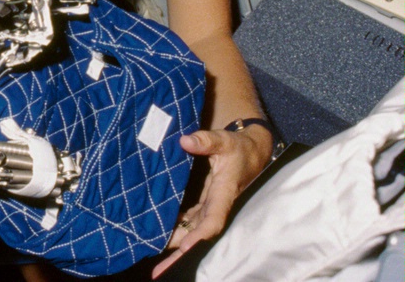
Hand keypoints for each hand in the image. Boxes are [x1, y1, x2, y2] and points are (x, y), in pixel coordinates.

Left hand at [151, 125, 272, 277]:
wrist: (251, 151)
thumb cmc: (238, 147)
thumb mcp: (224, 140)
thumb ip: (206, 140)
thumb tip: (185, 142)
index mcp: (224, 193)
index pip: (212, 220)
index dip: (199, 235)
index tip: (184, 248)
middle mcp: (217, 205)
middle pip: (199, 234)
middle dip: (182, 253)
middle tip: (160, 271)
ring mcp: (211, 206)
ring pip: (193, 231)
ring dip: (176, 245)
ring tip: (157, 263)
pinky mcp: (205, 204)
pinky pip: (190, 222)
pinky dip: (177, 230)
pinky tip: (160, 236)